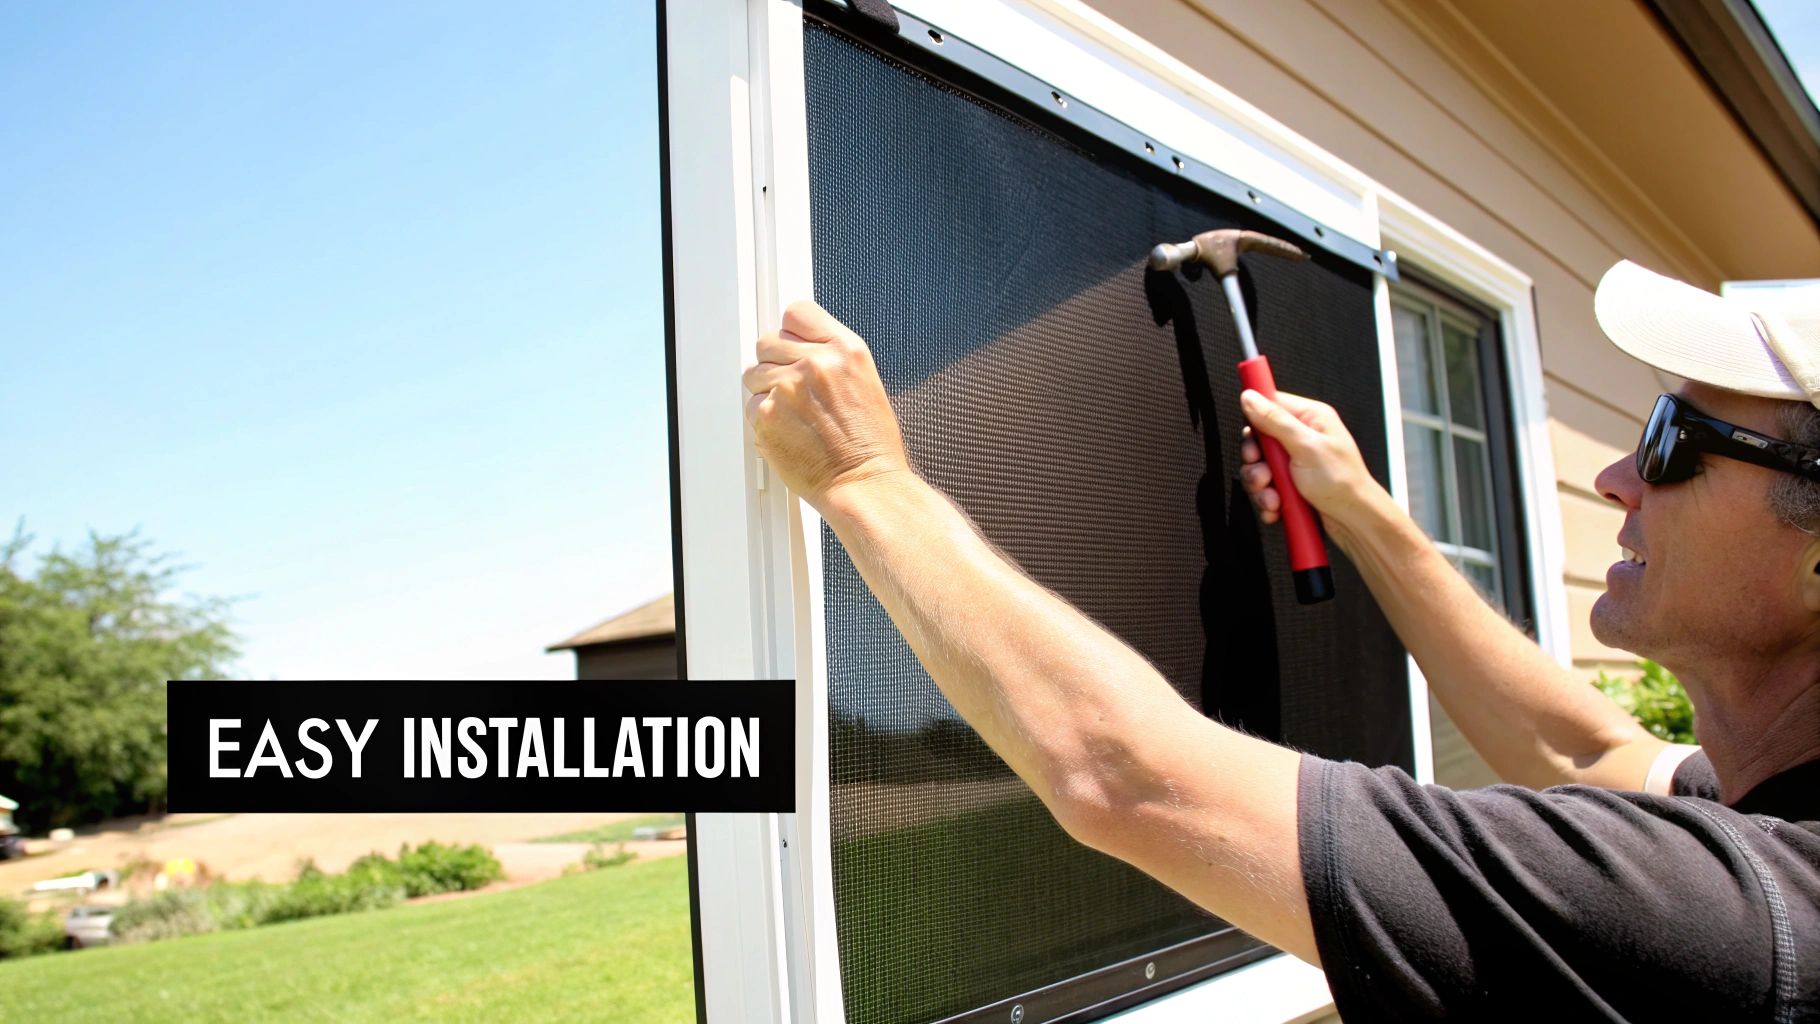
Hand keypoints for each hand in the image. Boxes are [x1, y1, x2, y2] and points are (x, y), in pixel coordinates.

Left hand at [742, 300, 911, 507]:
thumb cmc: (869, 442)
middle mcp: (816, 362)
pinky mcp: (768, 415)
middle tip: (794, 391)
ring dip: (767, 392)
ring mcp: (788, 387)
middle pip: (768, 342)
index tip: (792, 347)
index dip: (791, 333)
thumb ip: (830, 356)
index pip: (796, 313)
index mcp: (845, 349)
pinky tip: (789, 433)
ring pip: (754, 374)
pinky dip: (764, 420)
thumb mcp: (864, 380)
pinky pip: (751, 406)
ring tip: (795, 416)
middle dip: (775, 364)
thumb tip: (795, 345)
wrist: (864, 482)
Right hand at [1238, 389, 1380, 527]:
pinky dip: (1266, 499)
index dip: (1255, 419)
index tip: (1253, 437)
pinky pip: (1265, 487)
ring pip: (1259, 466)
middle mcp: (1301, 437)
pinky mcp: (1289, 483)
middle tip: (1265, 473)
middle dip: (1256, 461)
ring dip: (1260, 485)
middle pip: (1259, 439)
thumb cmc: (1343, 482)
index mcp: (1311, 418)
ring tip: (1273, 497)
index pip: (1271, 404)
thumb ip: (1275, 420)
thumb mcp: (1306, 446)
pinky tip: (1277, 506)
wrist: (1353, 520)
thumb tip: (1251, 398)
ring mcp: (1294, 461)